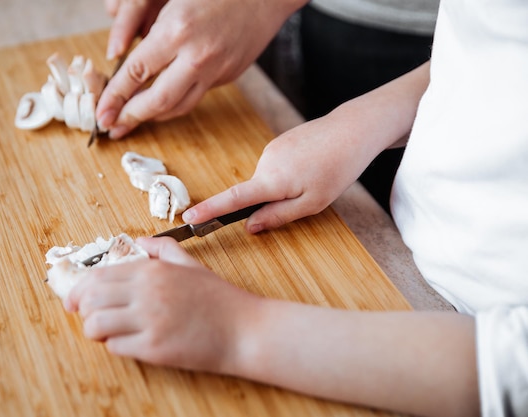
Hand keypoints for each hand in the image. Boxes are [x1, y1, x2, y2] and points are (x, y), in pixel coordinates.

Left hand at [64, 236, 259, 371]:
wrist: (245, 329)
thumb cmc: (219, 299)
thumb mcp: (192, 265)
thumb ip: (164, 249)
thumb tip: (140, 241)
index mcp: (153, 270)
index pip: (99, 275)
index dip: (79, 290)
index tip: (74, 301)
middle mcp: (147, 291)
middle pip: (90, 298)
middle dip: (81, 310)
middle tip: (88, 318)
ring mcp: (149, 319)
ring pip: (96, 324)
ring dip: (94, 330)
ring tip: (107, 333)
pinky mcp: (154, 347)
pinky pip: (115, 347)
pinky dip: (115, 346)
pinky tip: (128, 344)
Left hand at [97, 0, 304, 137]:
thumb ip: (145, 28)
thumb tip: (121, 60)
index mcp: (176, 31)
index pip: (135, 73)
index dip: (115, 97)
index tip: (102, 113)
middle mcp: (196, 57)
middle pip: (157, 101)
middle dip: (132, 117)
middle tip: (113, 127)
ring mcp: (216, 70)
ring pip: (179, 106)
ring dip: (154, 117)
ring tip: (135, 120)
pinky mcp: (228, 76)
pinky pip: (196, 96)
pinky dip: (176, 104)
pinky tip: (163, 103)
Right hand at [182, 116, 370, 232]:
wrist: (353, 130)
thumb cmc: (337, 169)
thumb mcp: (312, 203)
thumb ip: (277, 216)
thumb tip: (250, 226)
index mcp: (271, 180)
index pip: (233, 198)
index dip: (210, 210)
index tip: (189, 218)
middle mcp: (265, 162)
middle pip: (256, 192)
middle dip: (273, 202)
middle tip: (308, 196)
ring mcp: (271, 149)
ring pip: (268, 180)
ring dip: (284, 187)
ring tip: (315, 177)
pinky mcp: (279, 142)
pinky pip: (275, 167)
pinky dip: (288, 174)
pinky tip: (312, 166)